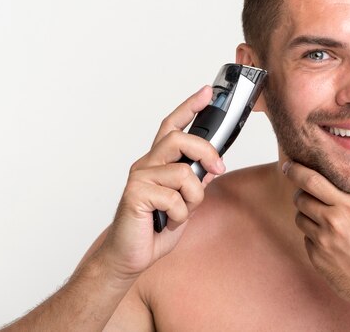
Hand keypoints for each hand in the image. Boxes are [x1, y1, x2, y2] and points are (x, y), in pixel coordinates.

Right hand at [98, 85, 225, 279]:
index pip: (172, 126)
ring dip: (193, 198)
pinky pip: (174, 197)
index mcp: (158, 162)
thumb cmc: (155, 229)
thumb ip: (195, 181)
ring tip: (181, 213)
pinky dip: (180, 215)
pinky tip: (168, 222)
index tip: (207, 92)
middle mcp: (146, 164)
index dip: (189, 107)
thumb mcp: (185, 201)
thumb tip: (213, 165)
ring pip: (183, 173)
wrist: (131, 257)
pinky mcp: (135, 194)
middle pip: (180, 139)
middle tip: (218, 168)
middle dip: (206, 152)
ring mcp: (139, 177)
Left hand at [284, 148, 349, 309]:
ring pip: (300, 218)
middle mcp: (332, 224)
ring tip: (325, 215)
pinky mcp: (317, 260)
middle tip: (313, 192)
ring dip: (307, 213)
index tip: (289, 164)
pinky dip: (313, 234)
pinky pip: (306, 239)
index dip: (296, 170)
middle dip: (303, 192)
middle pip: (301, 198)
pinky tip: (331, 237)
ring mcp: (322, 244)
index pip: (312, 182)